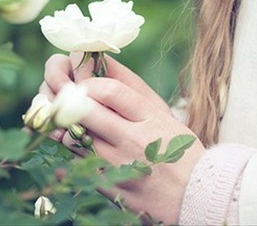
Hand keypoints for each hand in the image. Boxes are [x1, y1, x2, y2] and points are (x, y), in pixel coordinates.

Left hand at [40, 53, 204, 223]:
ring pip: (73, 137)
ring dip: (63, 123)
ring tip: (64, 115)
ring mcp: (119, 165)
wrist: (196, 195)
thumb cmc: (178, 148)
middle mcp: (133, 140)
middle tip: (61, 91)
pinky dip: (66, 148)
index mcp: (150, 118)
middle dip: (66, 97)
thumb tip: (99, 61)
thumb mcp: (163, 114)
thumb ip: (132, 90)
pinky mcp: (108, 186)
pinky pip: (74, 163)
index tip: (82, 81)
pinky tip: (69, 139)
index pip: (109, 90)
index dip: (88, 81)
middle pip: (84, 111)